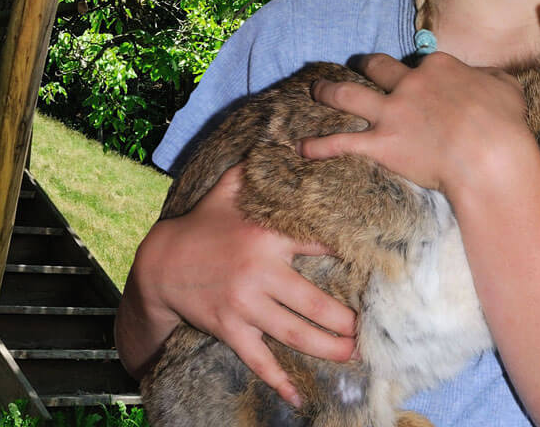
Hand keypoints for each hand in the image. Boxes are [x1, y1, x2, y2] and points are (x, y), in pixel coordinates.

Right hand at [128, 166, 354, 406]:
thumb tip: (282, 142)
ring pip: (296, 333)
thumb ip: (254, 169)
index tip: (379, 268)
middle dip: (348, 320)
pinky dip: (279, 381)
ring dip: (329, 348)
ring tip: (353, 355)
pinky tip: (299, 398)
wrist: (159, 265)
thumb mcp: (224, 192)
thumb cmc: (199, 227)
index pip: (317, 245)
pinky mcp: (230, 328)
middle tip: (370, 330)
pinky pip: (258, 359)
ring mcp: (244, 304)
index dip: (349, 254)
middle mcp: (259, 272)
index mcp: (265, 236)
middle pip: (315, 302)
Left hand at [303, 52, 533, 195]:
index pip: (417, 62)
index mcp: (437, 67)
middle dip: (362, 66)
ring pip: (347, 95)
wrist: (490, 157)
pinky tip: (302, 148)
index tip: (413, 77)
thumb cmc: (505, 124)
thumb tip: (482, 74)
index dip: (413, 69)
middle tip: (353, 66)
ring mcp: (391, 113)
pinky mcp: (380, 143)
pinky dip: (319, 145)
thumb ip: (488, 76)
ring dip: (326, 92)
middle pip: (376, 67)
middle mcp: (408, 84)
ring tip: (313, 91)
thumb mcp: (505, 88)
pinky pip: (341, 142)